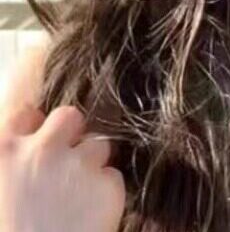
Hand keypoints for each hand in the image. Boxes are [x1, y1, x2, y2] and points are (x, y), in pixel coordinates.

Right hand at [0, 103, 125, 231]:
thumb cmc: (9, 230)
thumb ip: (8, 169)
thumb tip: (20, 157)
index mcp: (1, 151)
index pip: (27, 116)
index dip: (34, 132)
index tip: (37, 149)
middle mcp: (40, 151)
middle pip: (69, 116)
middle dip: (71, 135)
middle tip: (66, 164)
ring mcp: (76, 165)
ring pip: (97, 146)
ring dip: (91, 167)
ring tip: (74, 202)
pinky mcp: (107, 185)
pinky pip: (112, 178)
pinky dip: (105, 195)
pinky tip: (88, 220)